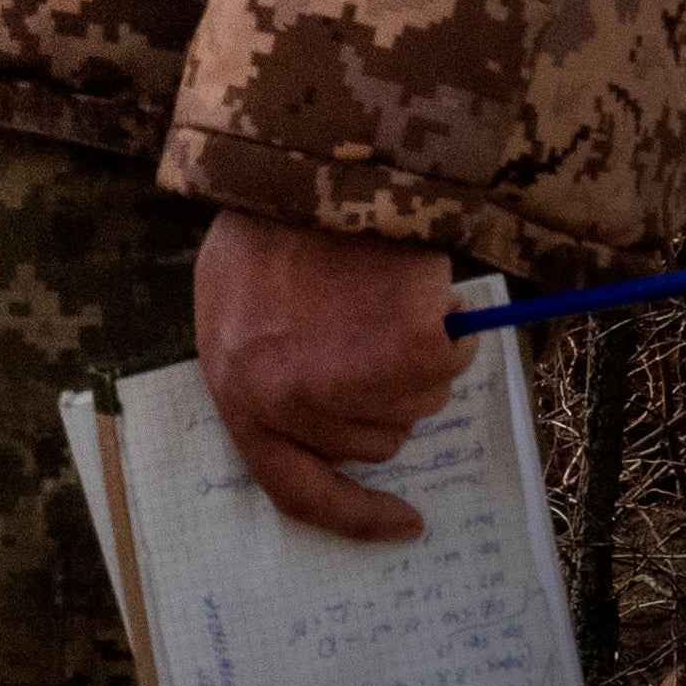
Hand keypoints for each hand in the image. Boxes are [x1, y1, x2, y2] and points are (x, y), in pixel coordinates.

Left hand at [195, 210, 463, 543]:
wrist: (305, 162)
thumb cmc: (266, 225)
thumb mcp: (234, 307)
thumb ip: (270, 371)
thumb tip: (338, 422)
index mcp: (240, 397)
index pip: (298, 492)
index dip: (357, 518)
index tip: (407, 523)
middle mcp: (293, 405)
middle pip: (378, 439)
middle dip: (384, 393)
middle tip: (366, 325)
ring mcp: (351, 383)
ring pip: (419, 401)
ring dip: (415, 356)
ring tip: (376, 292)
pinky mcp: (408, 353)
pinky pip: (452, 361)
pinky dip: (447, 326)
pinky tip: (413, 284)